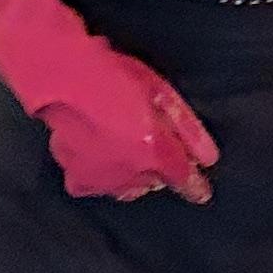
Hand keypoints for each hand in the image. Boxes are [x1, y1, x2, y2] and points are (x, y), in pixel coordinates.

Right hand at [40, 52, 218, 205]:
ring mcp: (103, 179)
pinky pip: (97, 185)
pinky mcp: (78, 177)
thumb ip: (188, 130)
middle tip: (150, 146)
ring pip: (127, 189)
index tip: (201, 193)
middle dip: (158, 170)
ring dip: (133, 176)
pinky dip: (102, 175)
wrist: (63, 79)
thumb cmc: (114, 78)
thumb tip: (209, 158)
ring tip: (126, 151)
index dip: (195, 187)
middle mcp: (131, 173)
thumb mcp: (162, 95)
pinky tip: (99, 156)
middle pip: (154, 182)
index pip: (183, 179)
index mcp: (155, 153)